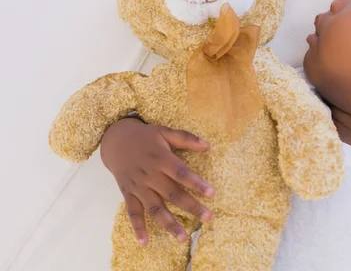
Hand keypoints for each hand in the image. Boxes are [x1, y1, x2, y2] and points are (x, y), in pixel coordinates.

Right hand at [100, 118, 213, 245]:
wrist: (115, 141)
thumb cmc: (145, 137)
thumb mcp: (164, 131)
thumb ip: (185, 138)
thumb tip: (207, 145)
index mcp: (161, 159)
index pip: (181, 173)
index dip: (196, 183)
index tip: (211, 193)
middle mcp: (150, 175)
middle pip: (172, 194)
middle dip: (191, 207)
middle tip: (208, 217)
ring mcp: (138, 187)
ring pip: (155, 208)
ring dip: (169, 224)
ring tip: (183, 238)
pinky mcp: (128, 194)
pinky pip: (133, 213)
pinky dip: (138, 227)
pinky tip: (145, 242)